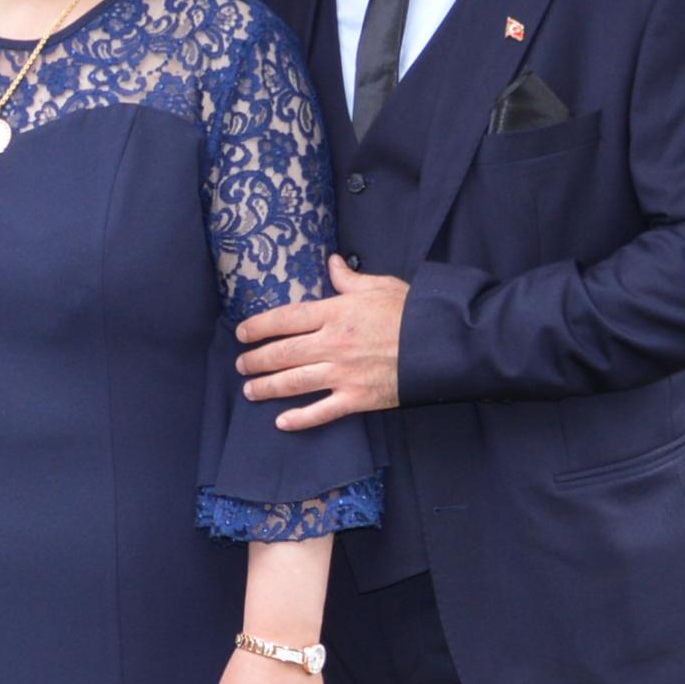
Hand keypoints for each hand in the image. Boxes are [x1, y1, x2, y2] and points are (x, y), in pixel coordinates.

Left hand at [236, 257, 411, 429]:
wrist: (443, 344)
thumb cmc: (413, 312)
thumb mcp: (380, 286)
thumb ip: (349, 279)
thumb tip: (333, 262)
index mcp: (336, 313)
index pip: (285, 319)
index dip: (258, 327)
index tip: (242, 333)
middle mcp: (333, 344)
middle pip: (282, 354)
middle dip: (256, 360)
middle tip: (241, 365)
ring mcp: (343, 373)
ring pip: (293, 383)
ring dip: (267, 388)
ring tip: (250, 390)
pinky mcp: (357, 398)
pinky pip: (321, 412)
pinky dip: (300, 419)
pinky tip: (282, 422)